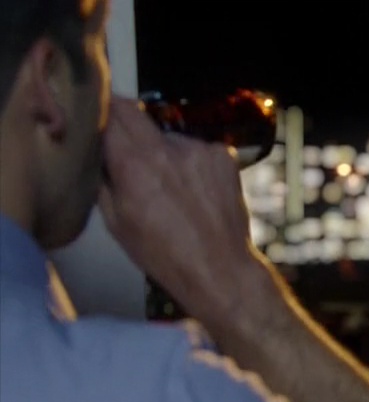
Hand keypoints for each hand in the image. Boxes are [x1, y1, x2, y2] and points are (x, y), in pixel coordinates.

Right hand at [98, 95, 263, 322]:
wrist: (219, 268)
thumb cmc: (162, 254)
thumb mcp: (116, 222)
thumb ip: (102, 180)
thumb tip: (95, 153)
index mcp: (133, 164)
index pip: (107, 114)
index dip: (97, 114)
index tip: (93, 119)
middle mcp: (167, 148)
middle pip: (133, 112)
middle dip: (121, 120)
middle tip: (120, 139)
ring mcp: (199, 149)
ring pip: (167, 136)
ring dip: (161, 150)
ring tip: (169, 184)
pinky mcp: (223, 156)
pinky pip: (196, 149)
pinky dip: (189, 162)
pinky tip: (194, 189)